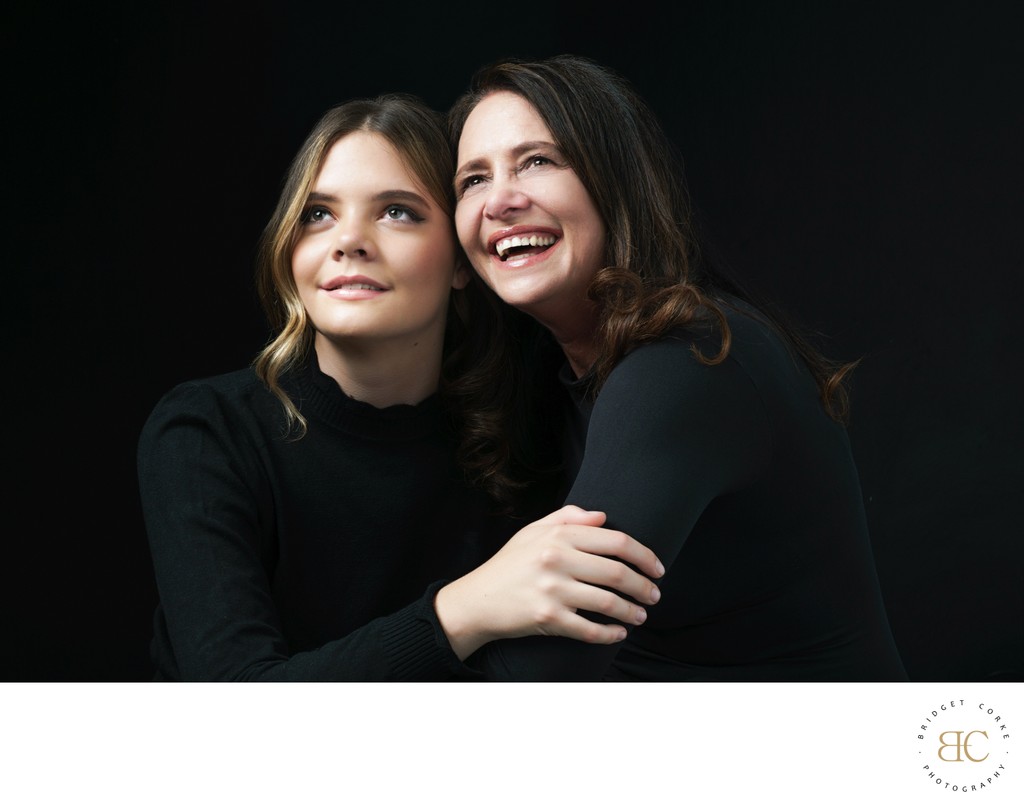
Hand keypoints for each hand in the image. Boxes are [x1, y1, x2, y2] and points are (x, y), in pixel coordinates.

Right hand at [435, 505, 663, 659]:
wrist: (477, 600)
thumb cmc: (509, 564)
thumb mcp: (533, 531)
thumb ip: (568, 518)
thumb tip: (603, 517)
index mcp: (558, 535)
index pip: (616, 541)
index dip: (645, 555)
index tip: (657, 568)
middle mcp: (556, 559)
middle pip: (617, 572)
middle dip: (643, 586)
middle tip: (654, 595)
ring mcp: (552, 590)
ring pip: (608, 602)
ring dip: (632, 611)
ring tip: (641, 615)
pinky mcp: (548, 618)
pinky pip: (590, 629)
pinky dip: (611, 633)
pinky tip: (620, 632)